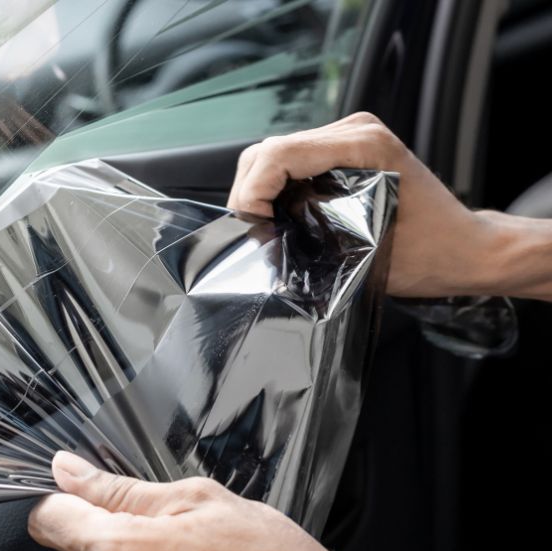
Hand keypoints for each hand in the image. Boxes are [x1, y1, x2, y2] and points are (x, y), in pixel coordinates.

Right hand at [227, 111, 499, 298]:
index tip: (254, 225)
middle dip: (249, 192)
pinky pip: (289, 160)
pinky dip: (274, 187)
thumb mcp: (367, 249)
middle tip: (253, 230)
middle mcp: (355, 131)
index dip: (253, 191)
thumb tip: (266, 238)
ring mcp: (349, 136)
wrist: (467, 249)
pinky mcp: (344, 150)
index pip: (279, 154)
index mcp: (364, 145)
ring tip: (264, 225)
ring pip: (273, 154)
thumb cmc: (432, 252)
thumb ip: (312, 234)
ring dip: (259, 190)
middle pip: (268, 150)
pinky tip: (280, 214)